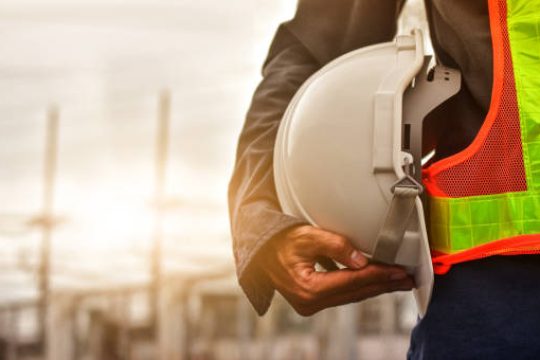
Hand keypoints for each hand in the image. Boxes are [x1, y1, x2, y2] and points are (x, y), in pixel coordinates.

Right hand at [258, 225, 414, 315]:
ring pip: (351, 296)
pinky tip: (375, 282)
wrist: (260, 252)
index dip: (379, 275)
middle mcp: (310, 302)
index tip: (399, 271)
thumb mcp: (307, 236)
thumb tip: (361, 261)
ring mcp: (311, 304)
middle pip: (355, 293)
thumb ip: (335, 246)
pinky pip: (343, 295)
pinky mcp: (312, 301)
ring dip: (375, 288)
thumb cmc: (280, 241)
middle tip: (407, 279)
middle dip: (383, 285)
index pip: (352, 281)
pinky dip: (360, 287)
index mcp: (309, 288)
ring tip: (397, 282)